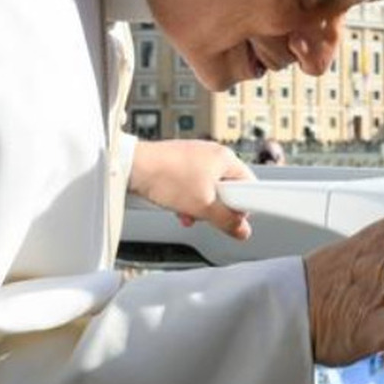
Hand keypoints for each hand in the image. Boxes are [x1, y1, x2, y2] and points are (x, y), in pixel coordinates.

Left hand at [127, 140, 253, 239]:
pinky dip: (187, 197)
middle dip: (216, 207)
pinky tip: (176, 204)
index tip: (231, 218)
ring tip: (186, 209)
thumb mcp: (202, 207)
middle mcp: (213, 153)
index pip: (249, 185)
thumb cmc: (166, 177)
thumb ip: (226, 221)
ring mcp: (197, 156)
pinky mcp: (181, 161)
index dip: (242, 207)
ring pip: (209, 189)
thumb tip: (241, 230)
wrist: (133, 167)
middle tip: (204, 213)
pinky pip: (193, 184)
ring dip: (199, 204)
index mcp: (226, 158)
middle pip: (228, 189)